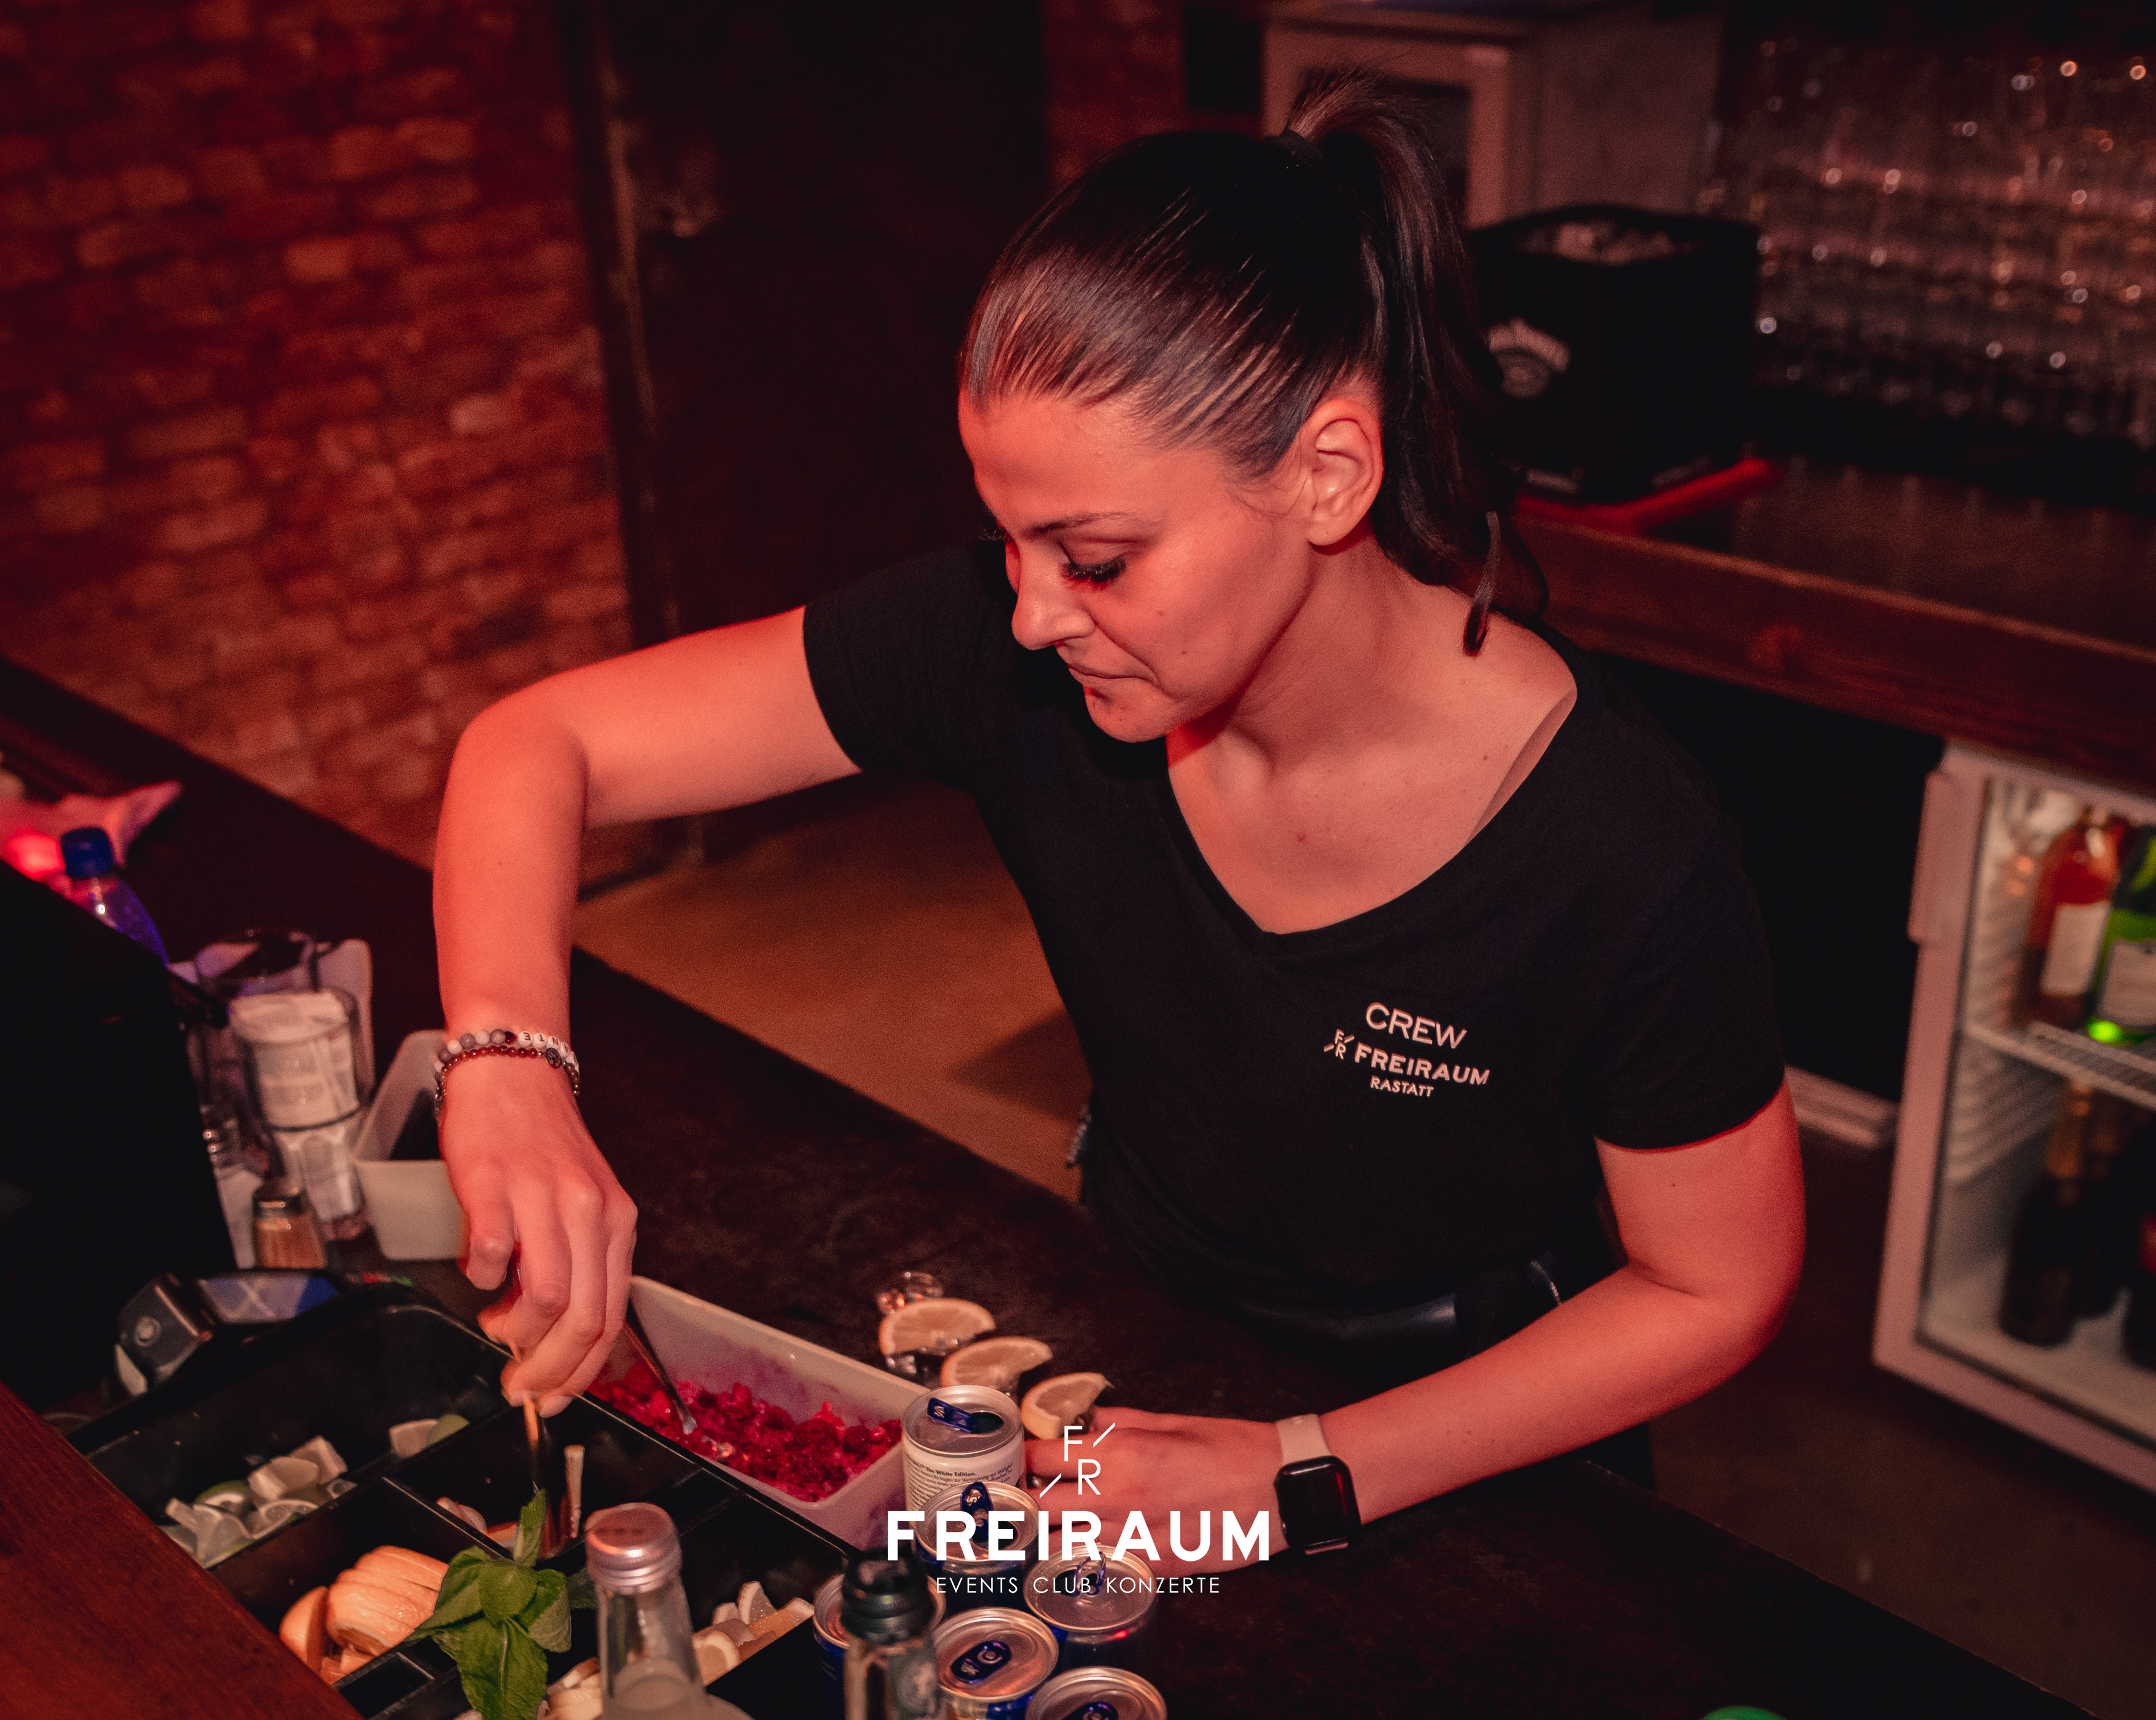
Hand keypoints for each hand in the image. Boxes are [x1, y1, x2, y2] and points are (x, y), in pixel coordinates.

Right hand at [437, 1054, 636, 1415]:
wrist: (512, 1073)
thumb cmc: (539, 1144)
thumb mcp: (579, 1203)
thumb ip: (575, 1261)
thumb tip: (551, 1335)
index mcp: (616, 1221)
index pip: (611, 1316)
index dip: (583, 1371)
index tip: (555, 1398)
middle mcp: (590, 1211)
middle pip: (584, 1318)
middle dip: (550, 1370)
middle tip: (520, 1387)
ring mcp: (543, 1198)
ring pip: (547, 1297)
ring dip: (516, 1332)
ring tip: (496, 1325)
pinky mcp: (495, 1185)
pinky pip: (492, 1255)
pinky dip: (482, 1279)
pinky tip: (478, 1272)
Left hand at [1024, 1407, 1279, 1575]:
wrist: (1281, 1489)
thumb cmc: (1232, 1449)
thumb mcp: (1171, 1421)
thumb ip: (1121, 1422)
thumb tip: (1088, 1423)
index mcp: (1121, 1456)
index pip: (1044, 1457)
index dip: (1024, 1454)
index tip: (1019, 1454)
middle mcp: (1118, 1501)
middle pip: (1039, 1507)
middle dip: (1027, 1497)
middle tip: (1027, 1489)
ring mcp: (1133, 1540)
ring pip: (1060, 1546)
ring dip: (1052, 1532)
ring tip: (1055, 1520)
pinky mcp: (1153, 1568)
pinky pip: (1100, 1567)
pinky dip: (1087, 1558)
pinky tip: (1091, 1546)